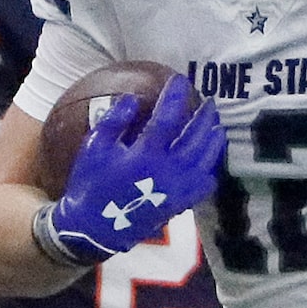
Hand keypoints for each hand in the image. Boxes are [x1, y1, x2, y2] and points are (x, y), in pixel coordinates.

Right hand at [42, 75, 226, 263]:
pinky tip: (208, 158)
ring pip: (206, 160)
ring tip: (215, 125)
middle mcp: (167, 171)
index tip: (180, 80)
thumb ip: (114, 120)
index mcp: (144, 155)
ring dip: (213, 139)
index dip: (175, 96)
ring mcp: (177, 189)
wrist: (94, 228)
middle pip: (196, 137)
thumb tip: (133, 98)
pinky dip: (210, 168)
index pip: (168, 118)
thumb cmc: (91, 183)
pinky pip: (205, 184)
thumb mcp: (95, 147)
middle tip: (209, 102)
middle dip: (205, 116)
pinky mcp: (180, 204)